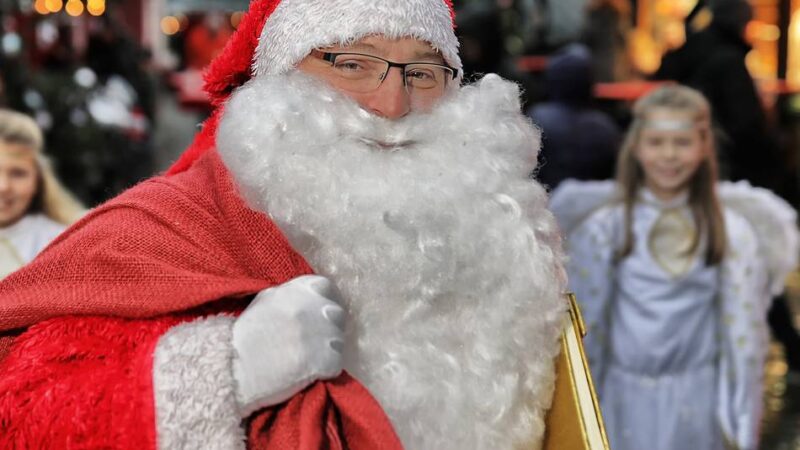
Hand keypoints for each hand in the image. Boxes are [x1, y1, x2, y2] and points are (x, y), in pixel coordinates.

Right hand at [231, 275, 345, 415]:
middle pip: (337, 315)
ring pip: (339, 341)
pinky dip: (326, 371)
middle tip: (314, 341)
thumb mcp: (266, 301)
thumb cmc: (244, 336)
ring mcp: (318, 334)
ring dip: (328, 350)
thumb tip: (312, 299)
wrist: (231, 368)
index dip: (326, 302)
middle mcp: (311, 307)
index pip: (327, 288)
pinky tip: (309, 373)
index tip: (321, 315)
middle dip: (328, 328)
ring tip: (309, 360)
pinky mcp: (322, 361)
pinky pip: (336, 364)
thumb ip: (291, 297)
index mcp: (298, 290)